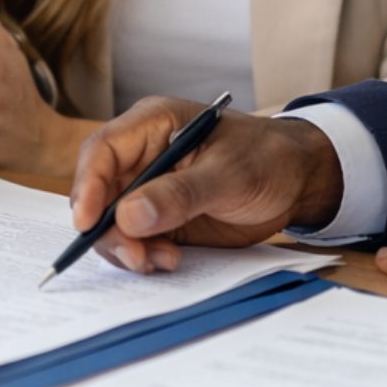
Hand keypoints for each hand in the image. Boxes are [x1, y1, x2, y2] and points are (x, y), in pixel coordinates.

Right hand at [68, 98, 344, 273]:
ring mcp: (148, 189)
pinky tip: (169, 260)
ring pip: (112, 223)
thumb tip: (128, 216)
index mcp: (152, 125)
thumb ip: (179, 194)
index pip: (102, 151)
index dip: (88, 186)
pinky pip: (135, 240)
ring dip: (128, 248)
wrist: (298, 180)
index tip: (88, 223)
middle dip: (109, 230)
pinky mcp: (159, 218)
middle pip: (99, 193)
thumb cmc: (267, 159)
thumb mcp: (229, 174)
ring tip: (163, 260)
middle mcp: (142, 156)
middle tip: (137, 257)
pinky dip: (144, 256)